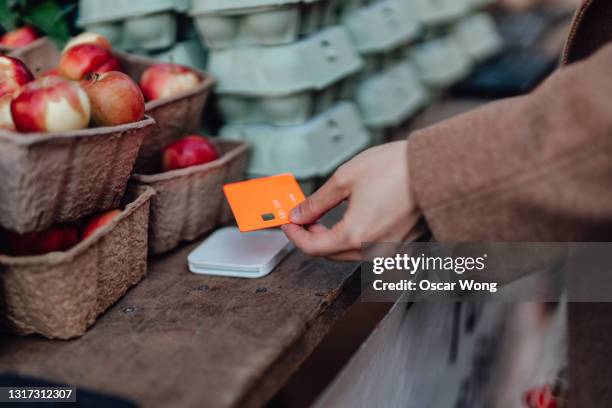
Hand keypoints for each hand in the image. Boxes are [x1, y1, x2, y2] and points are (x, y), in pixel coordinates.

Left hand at [281, 141, 421, 260]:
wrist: (437, 168)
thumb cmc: (397, 169)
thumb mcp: (346, 179)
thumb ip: (317, 202)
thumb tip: (299, 214)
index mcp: (356, 237)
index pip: (312, 249)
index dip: (294, 235)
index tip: (287, 222)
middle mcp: (373, 251)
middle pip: (329, 254)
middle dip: (311, 236)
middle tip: (302, 216)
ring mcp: (389, 251)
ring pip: (348, 254)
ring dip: (331, 238)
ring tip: (322, 216)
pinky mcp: (401, 246)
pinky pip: (368, 249)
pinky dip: (353, 238)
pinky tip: (349, 218)